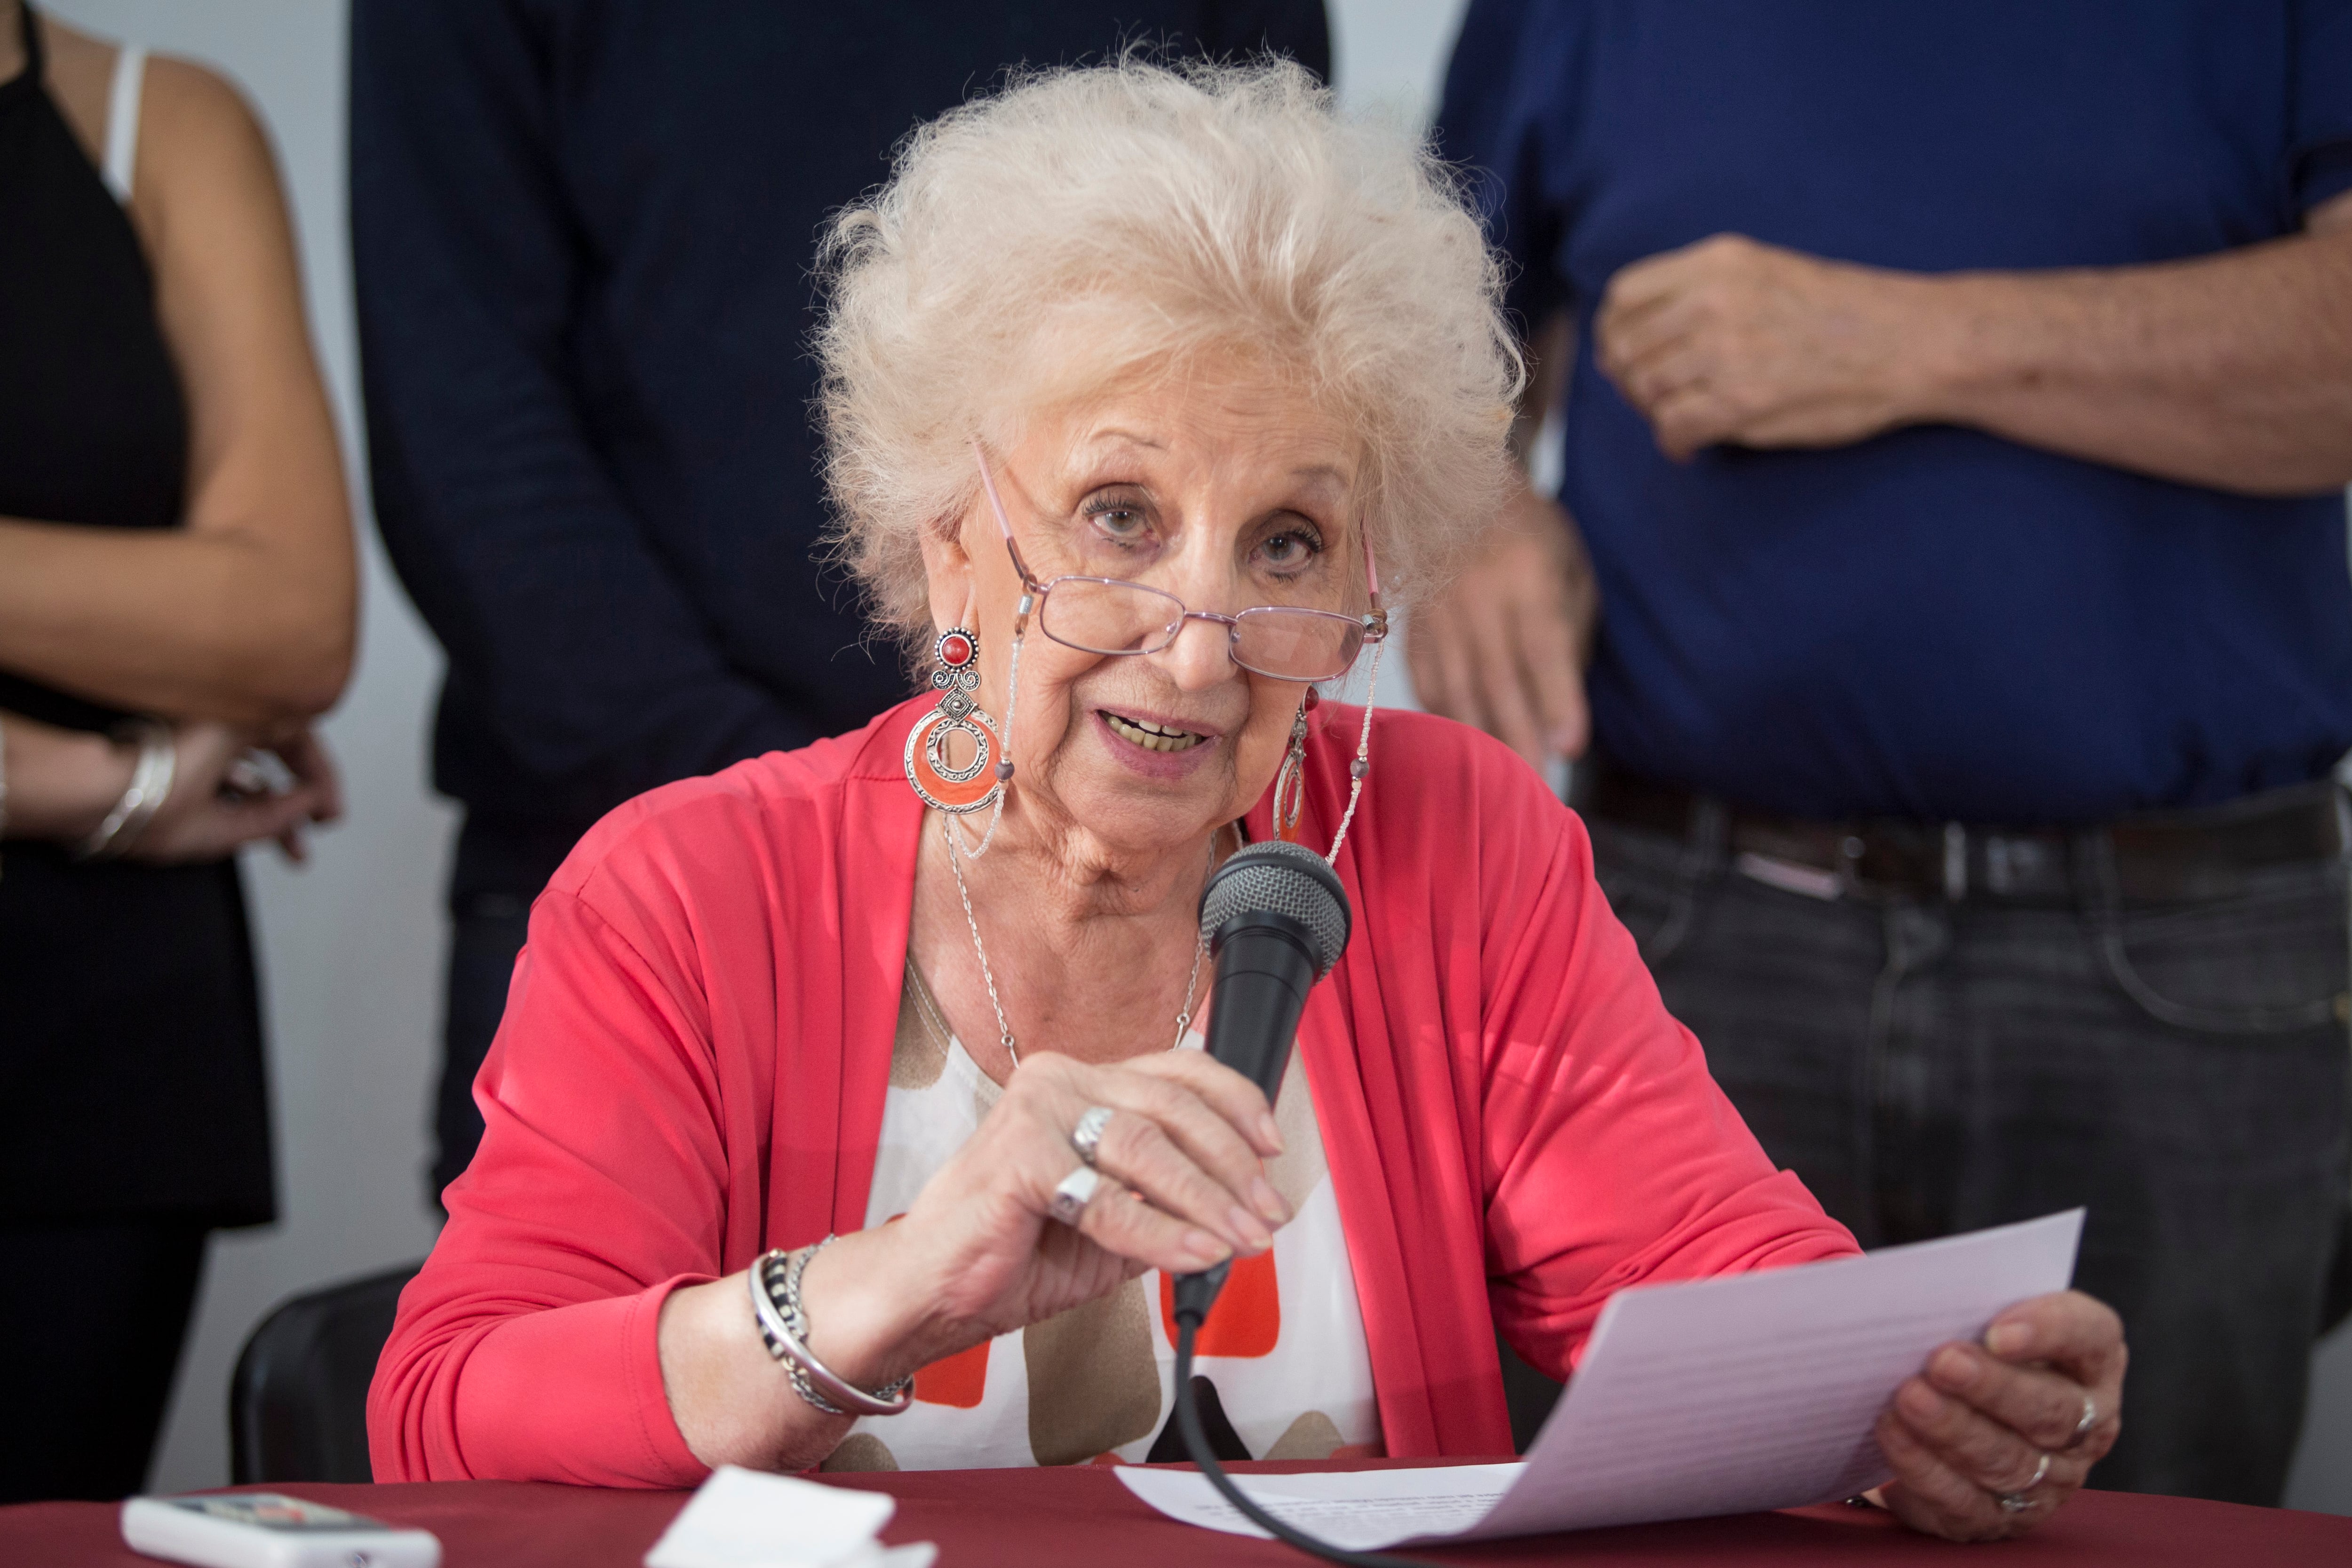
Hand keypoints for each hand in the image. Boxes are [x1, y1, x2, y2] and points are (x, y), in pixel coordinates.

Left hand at [124, 720, 341, 864]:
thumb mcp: (219, 826)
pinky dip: (244, 790)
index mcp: (238, 723)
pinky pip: (225, 762)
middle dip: (304, 791)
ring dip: (275, 798)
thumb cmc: (140, 804)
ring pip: (254, 760)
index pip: (301, 742)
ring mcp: (197, 730)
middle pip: (281, 749)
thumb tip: (307, 807)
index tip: (329, 812)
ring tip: (288, 840)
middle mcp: (219, 718)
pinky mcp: (178, 745)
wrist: (83, 799)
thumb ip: (273, 816)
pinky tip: (252, 822)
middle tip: (319, 823)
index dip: (322, 781)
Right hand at [655, 1047, 1290, 1470]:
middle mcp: (1059, 1080)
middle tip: (1267, 1217)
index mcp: (1080, 1083)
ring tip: (1241, 1241)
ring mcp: (1035, 1110)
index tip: (1273, 1151)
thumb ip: (1163, 1201)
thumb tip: (1242, 1206)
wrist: (928, 1293)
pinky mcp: (1017, 1156)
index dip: (1236, 1105)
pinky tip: (1195, 1254)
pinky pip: (1107, 1198)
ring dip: (1208, 1201)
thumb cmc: (1011, 1253)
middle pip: (1174, 1108)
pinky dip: (1160, 1232)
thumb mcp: (1109, 1224)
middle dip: (1233, 1168)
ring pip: (1149, 1147)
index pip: (1178, 1072)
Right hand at [1407, 477, 1596, 765]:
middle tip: (1536, 783)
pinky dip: (1442, 713)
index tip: (1571, 745)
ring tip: (1499, 777)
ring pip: (1455, 685)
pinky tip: (1458, 741)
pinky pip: (1425, 678)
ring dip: (1478, 735)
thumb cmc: (1530, 532)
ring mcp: (1436, 608)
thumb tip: (1560, 700)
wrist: (1456, 484)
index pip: (1543, 645)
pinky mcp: (1412, 621)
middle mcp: (1476, 592)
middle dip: (1518, 734)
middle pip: (1497, 677)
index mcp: (1525, 571)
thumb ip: (1569, 627)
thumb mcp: (1567, 565)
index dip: (1557, 697)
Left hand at [1595, 234, 1950, 460]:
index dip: (1614, 332)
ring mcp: (1725, 351)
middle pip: (1627, 348)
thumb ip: (1703, 290)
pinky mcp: (1740, 401)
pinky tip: (1692, 446)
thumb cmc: (1843, 311)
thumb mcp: (1765, 270)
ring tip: (1682, 418)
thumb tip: (1641, 333)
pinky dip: (1675, 443)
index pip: (1623, 296)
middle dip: (1630, 380)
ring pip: (1645, 390)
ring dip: (1655, 412)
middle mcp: (1713, 301)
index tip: (1625, 354)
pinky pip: (1672, 427)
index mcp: (1718, 263)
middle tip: (1654, 398)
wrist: (1909, 341)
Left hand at [1873, 1289, 2126, 1540]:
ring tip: (1910, 1398)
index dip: (2052, 1331)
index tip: (1998, 1330)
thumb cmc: (1971, 1346)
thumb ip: (1972, 1304)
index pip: (2092, 1337)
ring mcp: (2048, 1480)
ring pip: (2011, 1462)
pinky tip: (1894, 1434)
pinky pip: (1965, 1502)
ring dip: (1955, 1429)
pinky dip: (1925, 1468)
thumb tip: (1925, 1299)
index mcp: (2090, 1362)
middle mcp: (2084, 1426)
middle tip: (1943, 1362)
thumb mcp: (1982, 1316)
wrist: (1948, 1408)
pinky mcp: (1997, 1518)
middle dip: (1994, 1387)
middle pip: (2052, 1411)